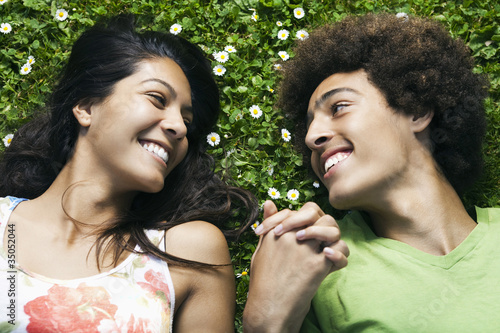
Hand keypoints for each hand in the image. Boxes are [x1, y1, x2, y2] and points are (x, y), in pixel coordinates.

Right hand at [243, 201, 348, 332]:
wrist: (268, 310)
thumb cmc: (263, 282)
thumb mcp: (262, 250)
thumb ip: (269, 225)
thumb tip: (269, 202)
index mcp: (276, 231)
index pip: (296, 210)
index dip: (303, 220)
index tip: (300, 236)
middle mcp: (291, 235)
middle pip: (316, 213)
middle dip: (321, 223)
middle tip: (318, 239)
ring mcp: (305, 249)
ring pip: (332, 227)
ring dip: (332, 236)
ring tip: (324, 250)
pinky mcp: (318, 264)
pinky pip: (340, 250)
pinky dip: (340, 256)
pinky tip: (330, 264)